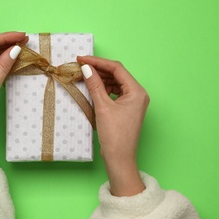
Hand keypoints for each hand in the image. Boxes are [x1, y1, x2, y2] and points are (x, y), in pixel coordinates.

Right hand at [77, 56, 148, 196]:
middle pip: (116, 74)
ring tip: (83, 75)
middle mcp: (138, 94)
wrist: (119, 159)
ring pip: (115, 83)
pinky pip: (114, 92)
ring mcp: (133, 101)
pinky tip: (91, 87)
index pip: (117, 68)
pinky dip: (102, 89)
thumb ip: (95, 85)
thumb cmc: (114, 135)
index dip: (98, 62)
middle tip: (80, 66)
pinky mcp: (126, 108)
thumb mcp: (102, 107)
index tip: (82, 59)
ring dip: (100, 79)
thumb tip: (86, 68)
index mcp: (137, 91)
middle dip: (98, 69)